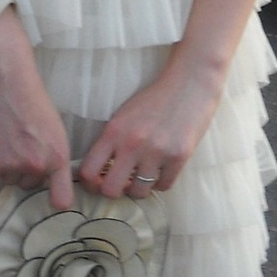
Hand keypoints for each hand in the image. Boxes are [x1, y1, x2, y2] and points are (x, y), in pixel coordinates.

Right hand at [0, 8, 73, 209]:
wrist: (7, 81)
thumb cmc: (33, 102)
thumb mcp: (56, 131)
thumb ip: (54, 158)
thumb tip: (49, 181)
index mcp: (59, 157)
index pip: (62, 199)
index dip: (55, 199)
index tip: (50, 198)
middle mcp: (38, 165)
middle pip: (29, 186)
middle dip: (24, 172)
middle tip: (19, 146)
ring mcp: (13, 165)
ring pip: (9, 184)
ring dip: (5, 171)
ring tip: (5, 143)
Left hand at [79, 49, 226, 198]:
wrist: (189, 84)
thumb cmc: (154, 100)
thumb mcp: (123, 116)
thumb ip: (110, 142)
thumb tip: (99, 172)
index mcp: (113, 132)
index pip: (87, 171)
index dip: (89, 184)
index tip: (98, 182)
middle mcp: (132, 144)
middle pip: (110, 190)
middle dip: (114, 191)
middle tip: (121, 183)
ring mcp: (156, 152)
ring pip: (138, 192)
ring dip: (139, 188)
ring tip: (142, 176)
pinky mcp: (179, 157)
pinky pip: (163, 186)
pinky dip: (160, 182)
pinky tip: (160, 170)